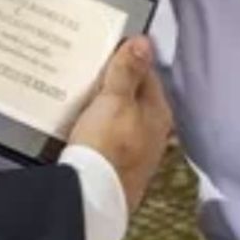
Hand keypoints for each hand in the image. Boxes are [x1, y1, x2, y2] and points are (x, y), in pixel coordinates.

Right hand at [66, 37, 172, 214]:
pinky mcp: (118, 164)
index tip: (104, 49)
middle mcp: (153, 131)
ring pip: (120, 116)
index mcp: (159, 112)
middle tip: (88, 68)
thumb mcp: (115, 101)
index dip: (126, 58)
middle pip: (133, 96)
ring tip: (80, 92)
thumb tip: (143, 41)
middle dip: (112, 82)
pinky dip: (96, 124)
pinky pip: (108, 134)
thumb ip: (128, 71)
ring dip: (103, 104)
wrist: (92, 197)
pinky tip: (81, 122)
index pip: (146, 73)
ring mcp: (137, 150)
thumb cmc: (107, 146)